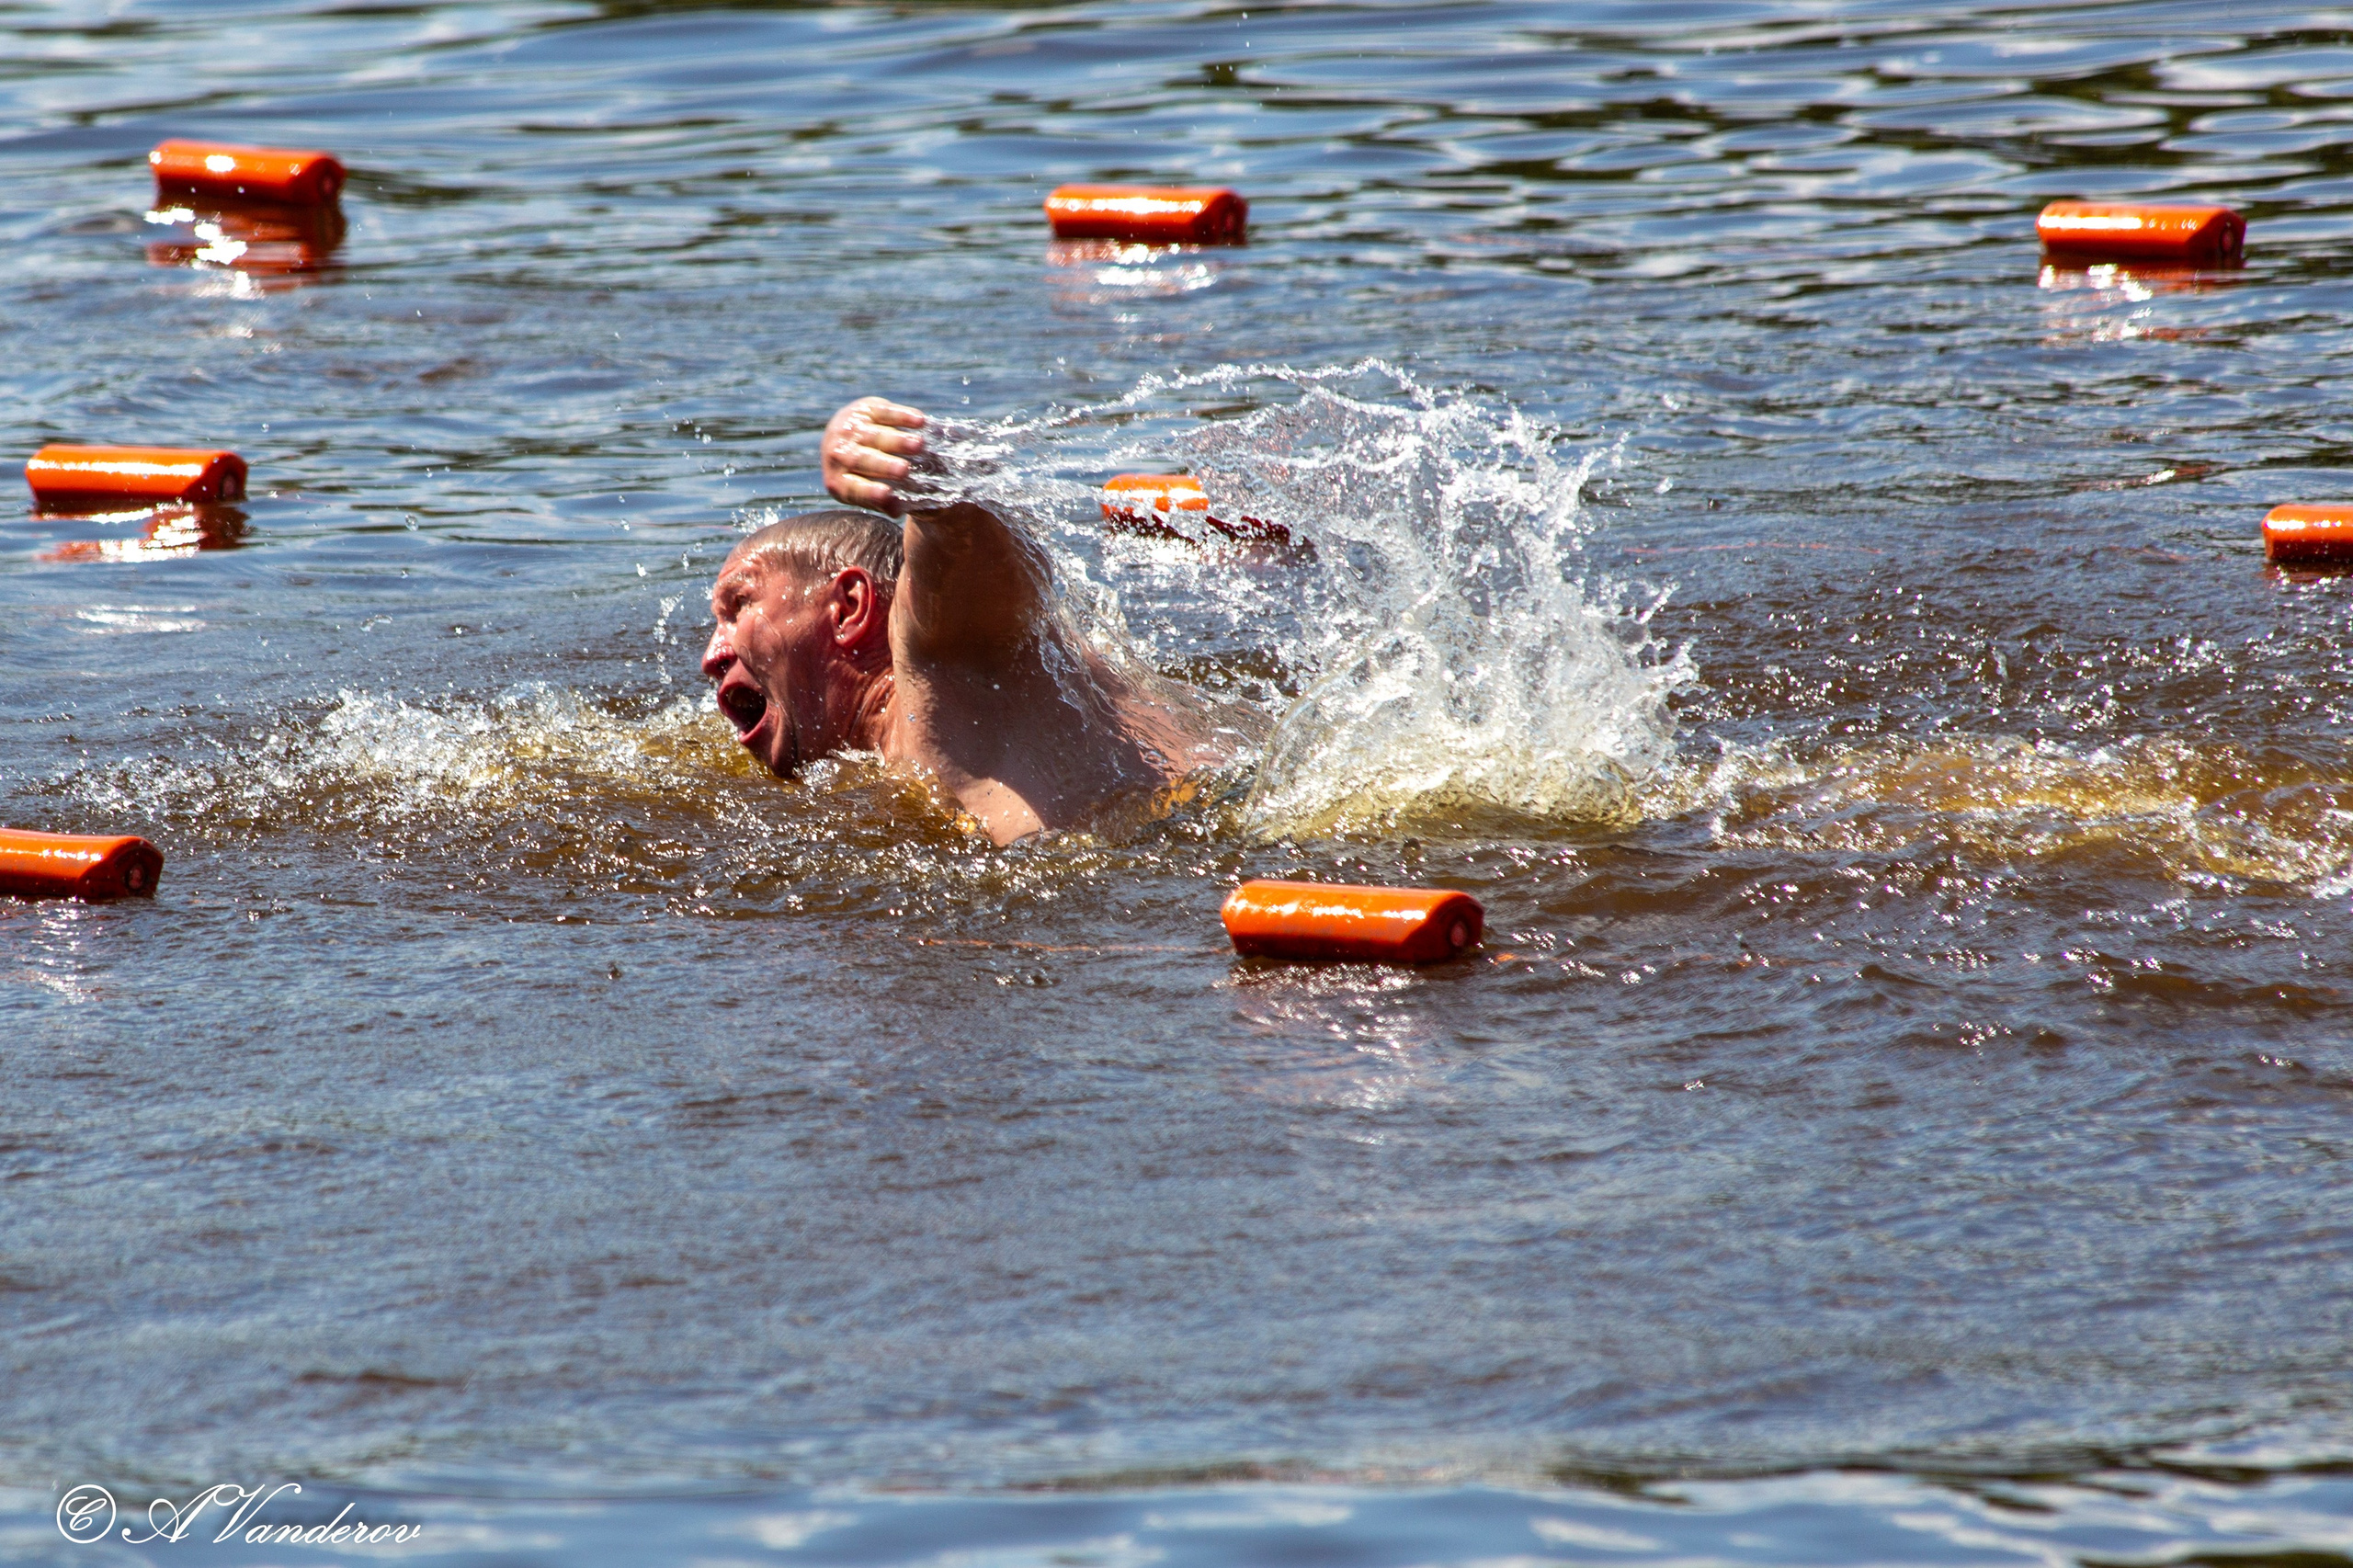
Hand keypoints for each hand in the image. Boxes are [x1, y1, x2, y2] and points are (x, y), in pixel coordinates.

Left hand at [821, 397, 927, 515]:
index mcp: (838, 482)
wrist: (845, 439)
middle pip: (862, 460)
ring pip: (874, 435)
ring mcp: (848, 430)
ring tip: (920, 445)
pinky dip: (902, 416)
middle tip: (905, 470)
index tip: (887, 494)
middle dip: (884, 465)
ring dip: (897, 440)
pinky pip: (883, 413)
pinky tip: (920, 421)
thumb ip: (884, 502)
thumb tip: (897, 509)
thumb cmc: (866, 475)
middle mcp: (838, 455)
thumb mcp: (870, 492)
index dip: (870, 492)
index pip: (854, 488)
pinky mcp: (862, 409)